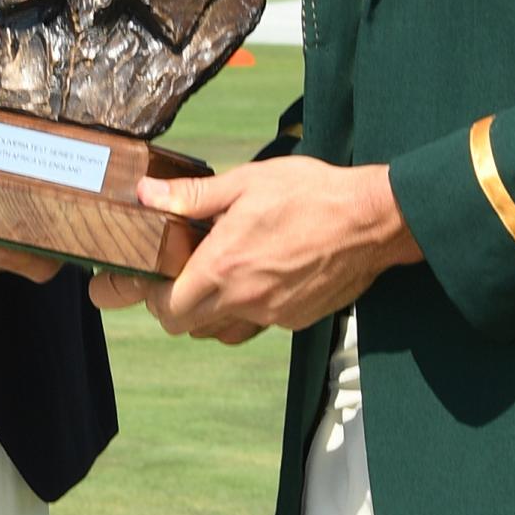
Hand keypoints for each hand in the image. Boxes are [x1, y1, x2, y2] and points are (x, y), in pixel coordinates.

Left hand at [91, 158, 421, 343]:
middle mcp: (244, 299)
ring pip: (220, 332)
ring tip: (217, 276)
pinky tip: (256, 279)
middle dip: (173, 306)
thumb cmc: (311, 194)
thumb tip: (146, 196)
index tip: (141, 281)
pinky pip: (256, 326)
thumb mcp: (246, 182)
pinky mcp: (296, 319)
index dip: (147, 297)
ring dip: (208, 313)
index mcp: (223, 266)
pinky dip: (245, 311)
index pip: (166, 308)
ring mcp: (272, 314)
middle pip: (186, 327)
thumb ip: (192, 196)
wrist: (373, 220)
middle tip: (178, 275)